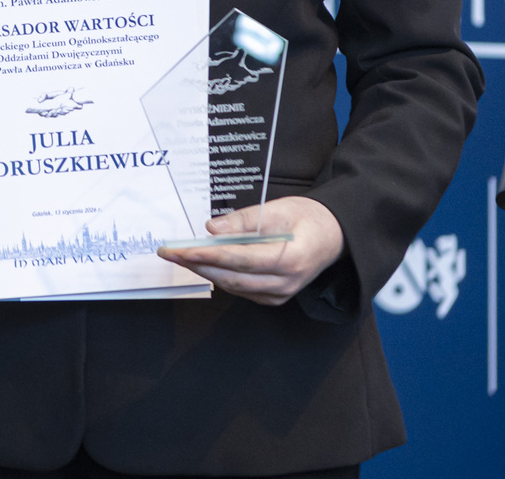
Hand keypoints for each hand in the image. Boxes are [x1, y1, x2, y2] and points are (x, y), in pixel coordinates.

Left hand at [156, 196, 346, 304]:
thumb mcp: (279, 208)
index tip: (183, 250)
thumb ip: (245, 220)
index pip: (241, 260)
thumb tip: (212, 229)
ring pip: (234, 286)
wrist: (334, 236)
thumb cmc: (309, 218)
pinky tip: (204, 264)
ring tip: (180, 256)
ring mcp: (280, 294)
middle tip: (170, 252)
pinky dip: (221, 276)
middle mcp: (286, 283)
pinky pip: (242, 289)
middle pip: (233, 278)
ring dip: (205, 271)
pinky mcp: (274, 296)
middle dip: (198, 265)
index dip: (209, 256)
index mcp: (291, 260)